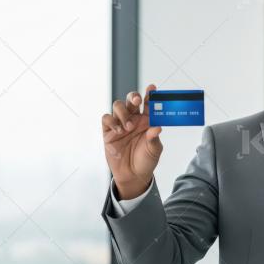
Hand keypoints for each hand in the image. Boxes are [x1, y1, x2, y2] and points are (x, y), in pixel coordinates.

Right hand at [102, 84, 162, 199]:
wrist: (133, 175)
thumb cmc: (145, 161)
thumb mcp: (154, 150)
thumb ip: (154, 138)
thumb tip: (157, 127)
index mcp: (146, 121)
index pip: (148, 103)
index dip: (150, 95)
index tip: (152, 88)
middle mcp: (133, 119)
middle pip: (131, 100)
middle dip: (133, 97)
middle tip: (137, 101)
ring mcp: (120, 124)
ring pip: (118, 106)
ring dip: (123, 112)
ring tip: (128, 127)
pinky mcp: (108, 131)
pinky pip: (107, 119)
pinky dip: (111, 121)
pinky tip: (118, 130)